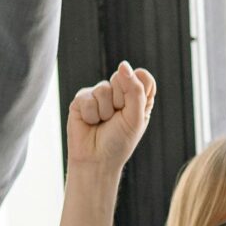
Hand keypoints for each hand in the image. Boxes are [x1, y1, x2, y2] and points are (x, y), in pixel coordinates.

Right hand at [67, 62, 155, 179]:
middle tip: (116, 118)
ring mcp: (99, 95)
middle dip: (121, 100)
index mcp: (138, 97)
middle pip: (122, 77)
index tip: (133, 106)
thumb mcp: (135, 118)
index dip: (138, 87)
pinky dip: (91, 115)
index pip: (143, 77)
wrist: (96, 160)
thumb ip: (134, 90)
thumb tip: (123, 65)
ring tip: (102, 123)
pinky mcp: (82, 100)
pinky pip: (88, 98)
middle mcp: (119, 93)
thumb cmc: (119, 142)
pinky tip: (90, 123)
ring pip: (104, 88)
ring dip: (105, 111)